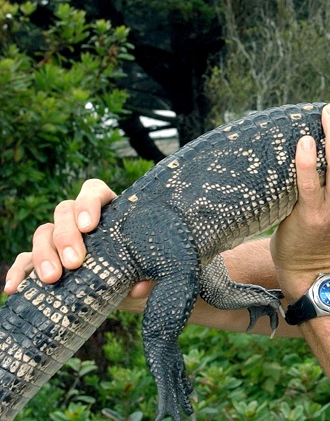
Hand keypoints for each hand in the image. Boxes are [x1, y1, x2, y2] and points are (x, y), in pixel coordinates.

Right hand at [5, 179, 153, 304]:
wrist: (136, 295)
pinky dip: (19, 272)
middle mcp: (83, 221)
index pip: (93, 192)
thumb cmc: (151, 273)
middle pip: (63, 211)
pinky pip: (25, 261)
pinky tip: (15, 288)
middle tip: (74, 263)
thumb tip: (138, 287)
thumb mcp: (158, 272)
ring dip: (43, 253)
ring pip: (43, 232)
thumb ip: (153, 274)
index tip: (89, 226)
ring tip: (52, 279)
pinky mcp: (49, 263)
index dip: (88, 203)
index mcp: (112, 212)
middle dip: (65, 236)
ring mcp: (62, 241)